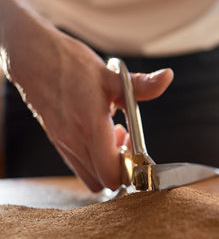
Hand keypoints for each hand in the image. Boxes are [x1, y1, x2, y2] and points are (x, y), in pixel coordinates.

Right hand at [6, 25, 172, 191]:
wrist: (31, 57)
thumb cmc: (70, 64)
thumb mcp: (111, 75)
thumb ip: (142, 84)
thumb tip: (167, 77)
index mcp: (90, 127)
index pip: (113, 174)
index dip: (132, 169)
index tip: (139, 149)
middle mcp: (74, 141)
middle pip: (105, 182)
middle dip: (123, 169)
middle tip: (127, 142)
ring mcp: (64, 144)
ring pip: (92, 178)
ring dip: (108, 165)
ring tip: (113, 138)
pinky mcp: (58, 142)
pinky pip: (80, 166)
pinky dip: (95, 160)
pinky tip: (99, 135)